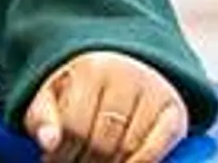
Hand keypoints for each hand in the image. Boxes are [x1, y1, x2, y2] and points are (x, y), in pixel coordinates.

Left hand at [22, 50, 188, 162]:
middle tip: (78, 162)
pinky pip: (157, 150)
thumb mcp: (52, 96)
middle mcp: (127, 76)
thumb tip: (48, 142)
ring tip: (95, 161)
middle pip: (102, 142)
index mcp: (91, 69)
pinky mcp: (175, 111)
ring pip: (128, 150)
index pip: (74, 127)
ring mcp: (154, 93)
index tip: (53, 160)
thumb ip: (42, 119)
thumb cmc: (79, 89)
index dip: (62, 154)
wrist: (122, 65)